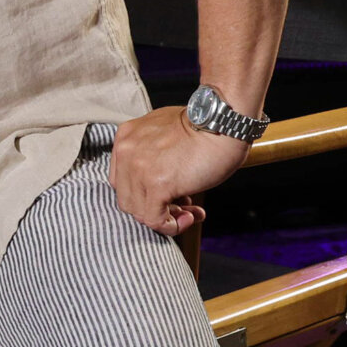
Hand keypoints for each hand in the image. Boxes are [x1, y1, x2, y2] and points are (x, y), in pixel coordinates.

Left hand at [110, 103, 249, 235]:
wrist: (224, 120)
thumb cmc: (205, 126)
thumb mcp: (166, 133)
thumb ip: (154, 156)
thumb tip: (163, 186)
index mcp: (126, 138)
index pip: (122, 181)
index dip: (144, 193)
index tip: (169, 195)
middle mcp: (126, 152)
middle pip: (128, 198)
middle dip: (154, 207)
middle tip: (182, 206)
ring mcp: (138, 169)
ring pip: (139, 212)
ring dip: (167, 217)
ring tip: (191, 212)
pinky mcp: (157, 185)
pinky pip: (155, 220)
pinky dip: (172, 226)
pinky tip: (192, 216)